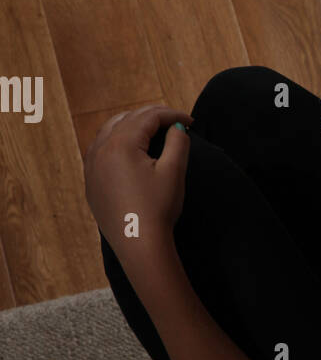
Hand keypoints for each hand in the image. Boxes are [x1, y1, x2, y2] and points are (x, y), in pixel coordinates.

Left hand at [84, 104, 192, 264]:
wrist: (139, 244)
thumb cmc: (158, 207)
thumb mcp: (173, 171)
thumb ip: (177, 142)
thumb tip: (176, 128)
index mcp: (121, 144)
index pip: (148, 117)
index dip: (172, 115)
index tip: (191, 122)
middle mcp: (100, 150)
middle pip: (127, 119)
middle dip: (152, 117)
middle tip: (174, 123)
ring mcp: (91, 166)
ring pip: (110, 131)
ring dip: (131, 125)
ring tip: (152, 131)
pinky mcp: (91, 182)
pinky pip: (100, 150)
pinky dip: (116, 141)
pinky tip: (128, 149)